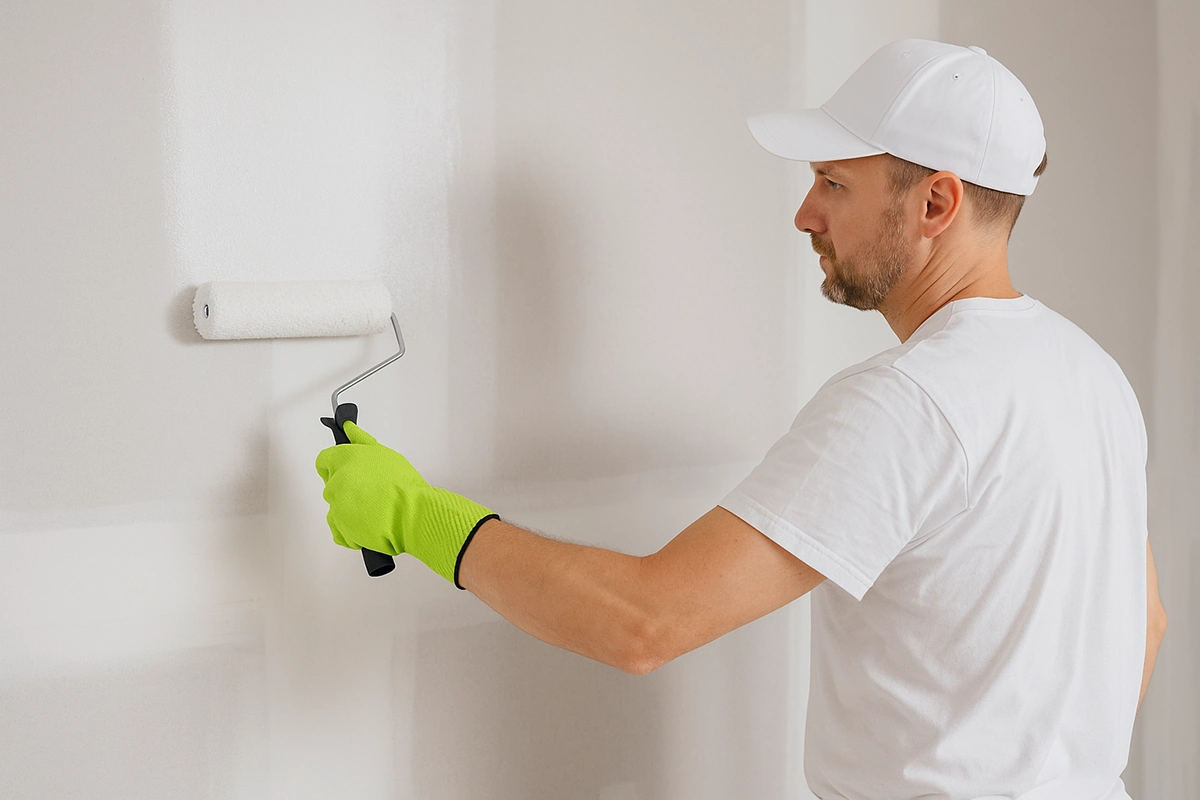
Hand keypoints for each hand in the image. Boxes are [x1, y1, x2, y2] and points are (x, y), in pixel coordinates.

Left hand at [315, 421, 496, 586]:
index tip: (343, 470)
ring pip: (336, 509)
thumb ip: (361, 440)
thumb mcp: (385, 454)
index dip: (333, 466)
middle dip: (346, 489)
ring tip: (373, 510)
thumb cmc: (403, 485)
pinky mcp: (341, 529)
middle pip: (331, 485)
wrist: (411, 514)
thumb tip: (349, 429)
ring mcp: (337, 507)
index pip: (324, 461)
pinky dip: (351, 532)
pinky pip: (339, 531)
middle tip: (369, 492)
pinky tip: (368, 524)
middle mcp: (336, 482)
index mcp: (344, 459)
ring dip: (349, 511)